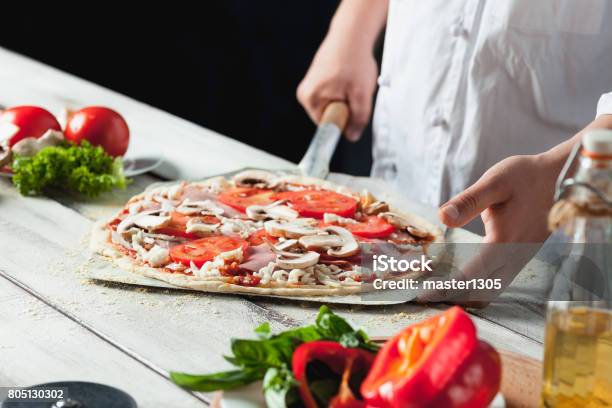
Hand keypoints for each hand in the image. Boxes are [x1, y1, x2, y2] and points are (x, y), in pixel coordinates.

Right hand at [297, 37, 377, 140]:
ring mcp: (308, 89)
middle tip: (353, 93)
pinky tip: (345, 80)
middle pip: (328, 118)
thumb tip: (352, 136)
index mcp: (310, 99)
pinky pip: (330, 99)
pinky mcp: (314, 83)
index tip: (352, 111)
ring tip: (349, 84)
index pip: (326, 128)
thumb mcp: (362, 94)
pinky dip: (341, 93)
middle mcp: (304, 95)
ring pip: (330, 108)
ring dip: (344, 101)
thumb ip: (358, 119)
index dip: (343, 123)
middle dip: (344, 110)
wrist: (350, 35)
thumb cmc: (354, 61)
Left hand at [419, 154, 560, 304]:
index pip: (472, 276)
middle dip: (453, 297)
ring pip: (493, 290)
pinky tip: (463, 280)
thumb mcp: (494, 182)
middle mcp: (515, 256)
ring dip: (467, 294)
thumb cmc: (526, 177)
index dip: (446, 289)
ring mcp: (521, 258)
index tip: (424, 296)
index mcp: (505, 242)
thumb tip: (442, 217)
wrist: (560, 176)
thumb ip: (468, 201)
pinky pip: (500, 281)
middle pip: (482, 291)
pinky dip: (479, 286)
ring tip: (439, 292)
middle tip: (425, 297)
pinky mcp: (523, 255)